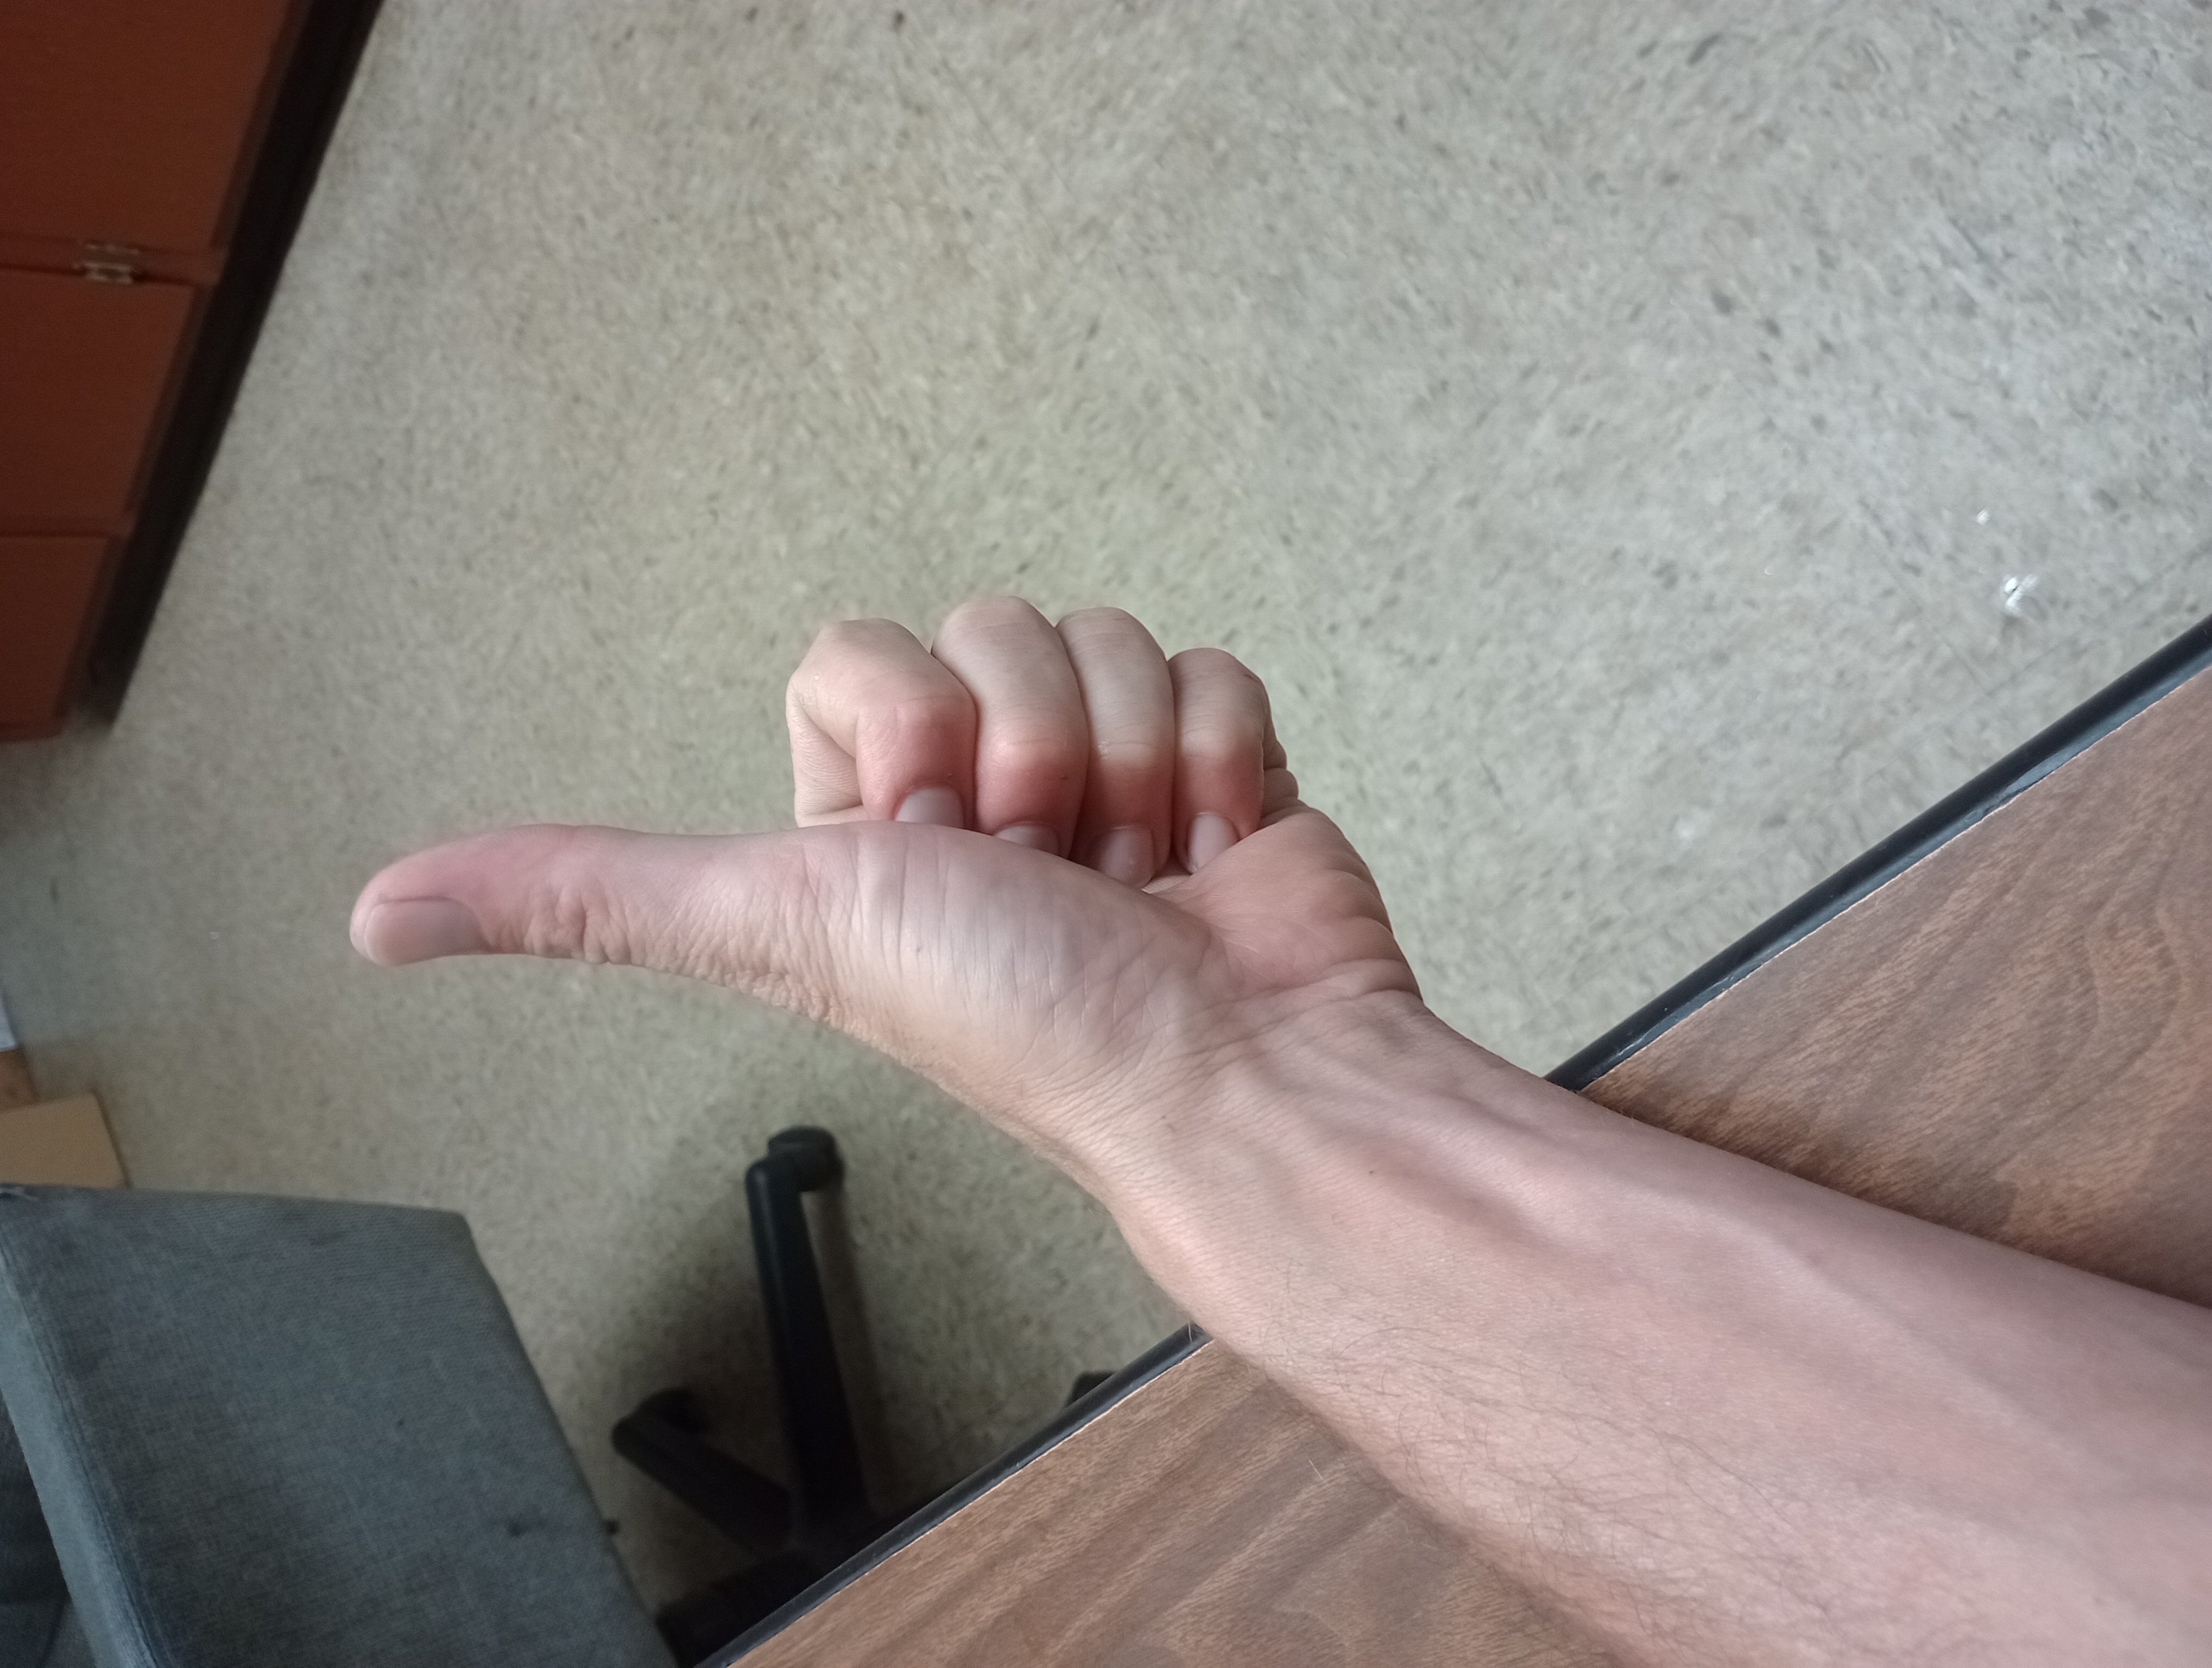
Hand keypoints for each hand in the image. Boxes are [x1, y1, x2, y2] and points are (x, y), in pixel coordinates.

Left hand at [350, 597, 1421, 1187]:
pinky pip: (1208, 667)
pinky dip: (1222, 763)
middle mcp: (977, 788)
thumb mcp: (775, 924)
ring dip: (1133, 762)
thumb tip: (373, 915)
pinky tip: (1208, 852)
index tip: (934, 840)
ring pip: (1101, 636)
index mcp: (861, 819)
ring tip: (1136, 878)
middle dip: (1033, 750)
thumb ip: (588, 897)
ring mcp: (1100, 771)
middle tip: (1046, 871)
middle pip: (991, 627)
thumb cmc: (1023, 1020)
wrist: (1233, 1068)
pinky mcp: (1207, 764)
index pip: (861, 653)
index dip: (909, 730)